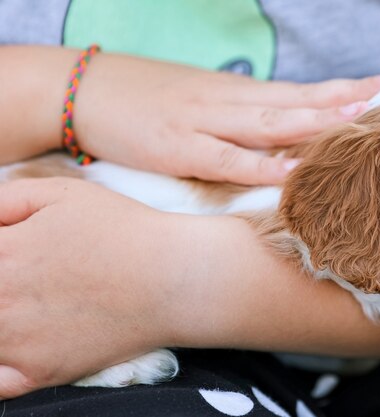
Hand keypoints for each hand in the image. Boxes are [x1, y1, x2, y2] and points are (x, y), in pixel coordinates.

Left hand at [0, 178, 179, 397]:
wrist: (175, 278)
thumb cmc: (124, 230)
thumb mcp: (63, 193)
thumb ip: (5, 200)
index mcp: (1, 253)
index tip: (10, 256)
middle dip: (2, 283)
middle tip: (28, 278)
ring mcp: (17, 342)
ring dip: (0, 321)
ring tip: (27, 305)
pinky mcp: (40, 371)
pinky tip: (16, 348)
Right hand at [74, 54, 379, 183]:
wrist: (78, 89)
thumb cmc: (142, 97)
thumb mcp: (199, 99)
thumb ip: (237, 113)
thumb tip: (274, 127)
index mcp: (236, 92)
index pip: (302, 90)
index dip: (345, 88)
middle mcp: (229, 102)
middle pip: (299, 101)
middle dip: (347, 100)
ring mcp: (205, 123)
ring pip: (271, 124)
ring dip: (316, 123)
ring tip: (360, 122)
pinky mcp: (178, 148)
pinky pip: (227, 158)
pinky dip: (261, 165)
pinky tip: (292, 170)